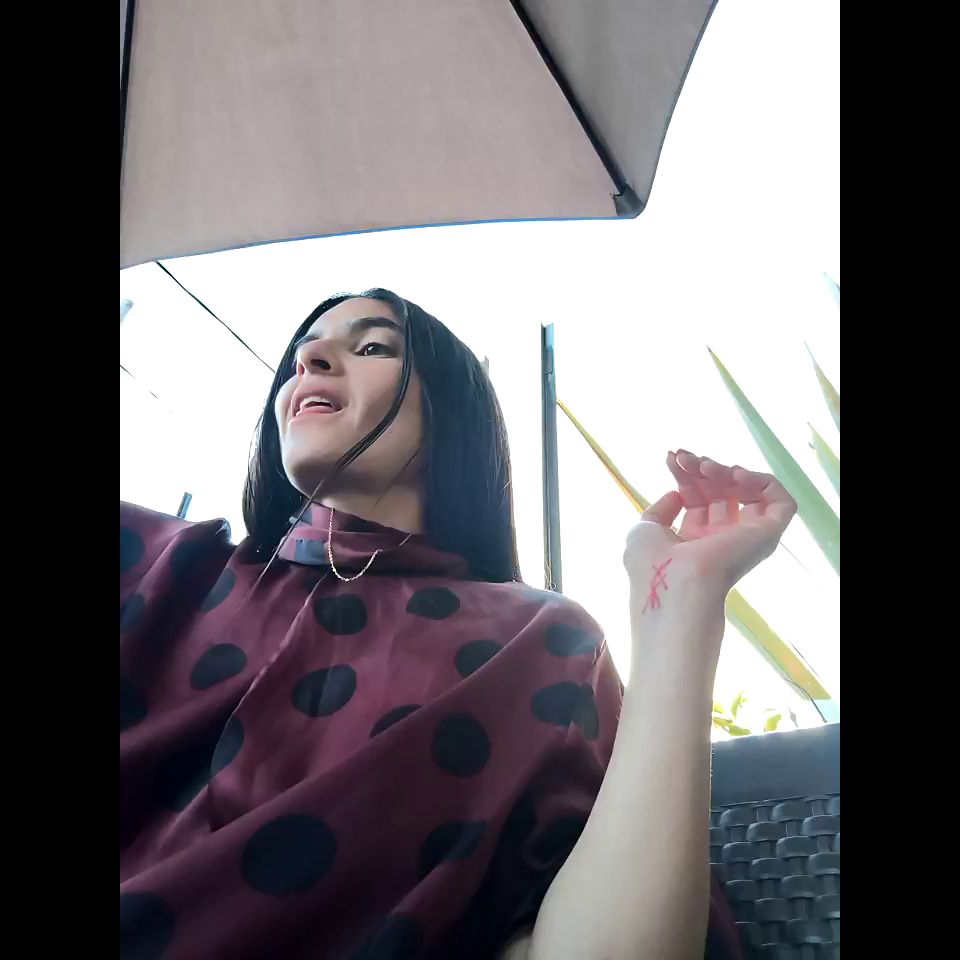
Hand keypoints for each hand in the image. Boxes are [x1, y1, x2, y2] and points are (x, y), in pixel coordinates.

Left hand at [624, 450, 796, 598]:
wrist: (676, 588)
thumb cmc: (653, 565)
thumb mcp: (644, 530)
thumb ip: (660, 511)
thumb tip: (677, 495)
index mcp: (694, 542)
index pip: (697, 499)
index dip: (685, 475)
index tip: (671, 456)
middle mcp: (721, 540)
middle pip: (720, 492)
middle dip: (701, 468)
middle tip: (685, 457)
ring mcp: (745, 538)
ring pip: (747, 492)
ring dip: (725, 470)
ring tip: (704, 466)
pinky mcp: (768, 535)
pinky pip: (779, 502)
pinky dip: (761, 481)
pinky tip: (736, 476)